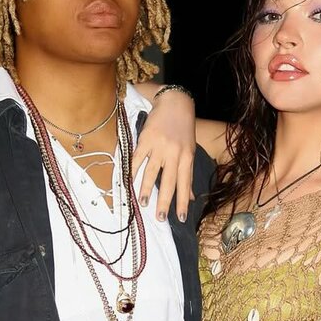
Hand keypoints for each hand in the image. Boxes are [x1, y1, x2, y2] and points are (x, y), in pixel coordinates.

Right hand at [130, 90, 195, 221]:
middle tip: (160, 218)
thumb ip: (188, 174)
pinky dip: (132, 170)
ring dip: (146, 189)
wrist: (175, 103)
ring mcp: (159, 146)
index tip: (181, 218)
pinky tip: (129, 182)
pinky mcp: (146, 139)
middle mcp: (174, 154)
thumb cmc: (184, 129)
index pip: (185, 184)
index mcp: (187, 157)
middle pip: (169, 182)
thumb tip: (191, 197)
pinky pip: (137, 158)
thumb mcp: (190, 151)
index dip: (183, 202)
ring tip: (142, 203)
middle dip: (164, 201)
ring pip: (152, 172)